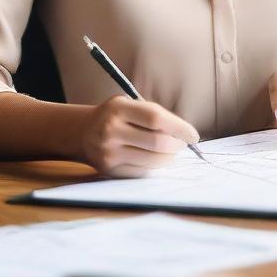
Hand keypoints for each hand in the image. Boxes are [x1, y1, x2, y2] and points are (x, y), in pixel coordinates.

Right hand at [81, 96, 200, 177]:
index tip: (193, 135)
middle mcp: (111, 130)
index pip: (156, 118)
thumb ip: (153, 114)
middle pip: (157, 143)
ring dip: (169, 158)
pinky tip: (156, 159)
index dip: (179, 127)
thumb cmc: (115, 115)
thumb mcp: (129, 104)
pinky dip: (154, 166)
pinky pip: (142, 172)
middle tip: (183, 144)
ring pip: (152, 161)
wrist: (83, 132)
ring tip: (172, 151)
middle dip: (177, 145)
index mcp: (118, 109)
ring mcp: (109, 153)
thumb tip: (183, 133)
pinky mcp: (109, 170)